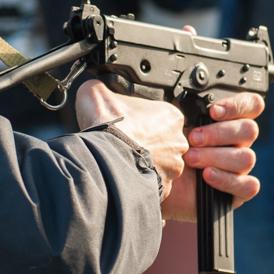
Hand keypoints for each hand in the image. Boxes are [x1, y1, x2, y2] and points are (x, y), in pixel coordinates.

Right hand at [75, 80, 187, 197]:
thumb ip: (103, 88)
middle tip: (127, 145)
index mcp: (171, 116)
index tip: (131, 127)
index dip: (145, 123)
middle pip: (166, 144)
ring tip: (124, 162)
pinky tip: (126, 176)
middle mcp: (178, 142)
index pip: (163, 119)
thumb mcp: (98, 92)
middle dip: (150, 146)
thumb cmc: (107, 126)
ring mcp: (173, 167)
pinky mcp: (163, 188)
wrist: (103, 156)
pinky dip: (142, 183)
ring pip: (162, 166)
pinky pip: (154, 186)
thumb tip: (95, 86)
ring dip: (147, 165)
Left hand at [162, 91, 262, 221]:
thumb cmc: (162, 150)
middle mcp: (237, 143)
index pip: (251, 105)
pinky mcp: (237, 193)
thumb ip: (183, 107)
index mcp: (226, 122)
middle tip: (193, 139)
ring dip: (217, 156)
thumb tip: (186, 96)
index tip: (213, 111)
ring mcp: (239, 169)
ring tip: (190, 159)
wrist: (153, 182)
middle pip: (249, 130)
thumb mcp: (169, 122)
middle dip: (219, 133)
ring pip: (247, 157)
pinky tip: (207, 176)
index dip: (238, 105)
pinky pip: (249, 186)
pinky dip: (227, 179)